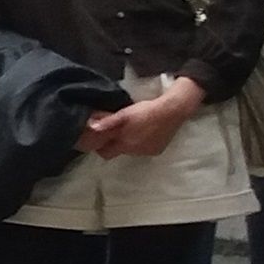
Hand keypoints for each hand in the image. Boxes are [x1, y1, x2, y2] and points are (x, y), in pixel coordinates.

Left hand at [82, 77, 204, 159]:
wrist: (172, 111)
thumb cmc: (145, 111)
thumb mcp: (124, 114)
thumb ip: (108, 123)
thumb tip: (92, 128)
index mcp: (124, 143)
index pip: (105, 153)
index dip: (101, 146)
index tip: (102, 137)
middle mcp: (135, 151)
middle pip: (118, 152)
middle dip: (114, 144)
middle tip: (116, 132)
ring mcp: (147, 152)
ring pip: (131, 151)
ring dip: (129, 143)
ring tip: (132, 130)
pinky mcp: (157, 151)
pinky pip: (144, 150)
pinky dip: (141, 144)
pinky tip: (144, 133)